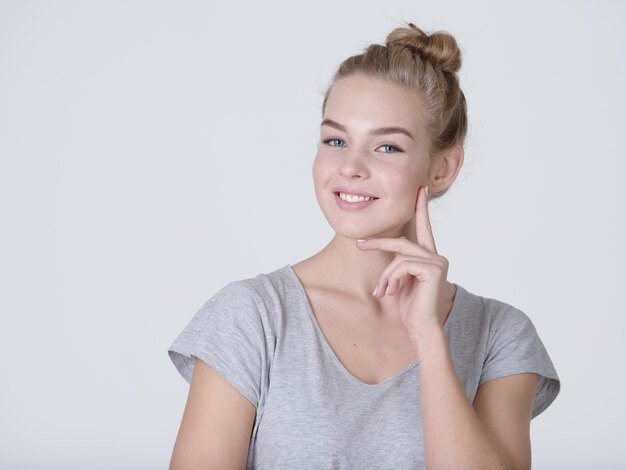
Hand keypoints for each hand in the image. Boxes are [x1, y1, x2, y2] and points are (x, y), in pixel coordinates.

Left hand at [356, 186, 449, 336]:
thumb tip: (379, 249)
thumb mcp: (398, 281)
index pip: (423, 228)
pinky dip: (391, 278)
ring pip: (399, 256)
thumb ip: (396, 264)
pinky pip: (402, 265)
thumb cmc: (410, 309)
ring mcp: (437, 262)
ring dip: (386, 276)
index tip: (421, 189)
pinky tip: (391, 292)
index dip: (421, 208)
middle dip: (378, 243)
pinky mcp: (433, 269)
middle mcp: (436, 257)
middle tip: (359, 245)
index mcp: (429, 258)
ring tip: (383, 292)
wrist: (421, 329)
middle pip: (401, 242)